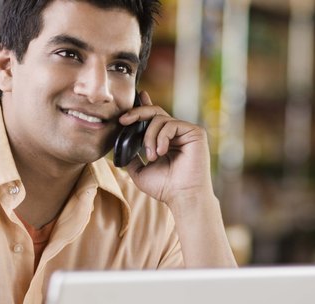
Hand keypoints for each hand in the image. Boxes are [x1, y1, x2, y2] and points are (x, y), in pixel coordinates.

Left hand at [119, 91, 213, 206]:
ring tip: (151, 157)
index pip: (153, 117)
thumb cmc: (164, 187)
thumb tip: (118, 148)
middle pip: (154, 112)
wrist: (181, 196)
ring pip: (159, 119)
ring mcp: (186, 131)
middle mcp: (176, 133)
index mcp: (165, 139)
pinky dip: (160, 138)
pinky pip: (170, 124)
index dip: (144, 105)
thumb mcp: (139, 171)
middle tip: (123, 120)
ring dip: (149, 137)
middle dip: (136, 113)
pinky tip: (160, 153)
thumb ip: (131, 157)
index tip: (136, 96)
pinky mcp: (195, 132)